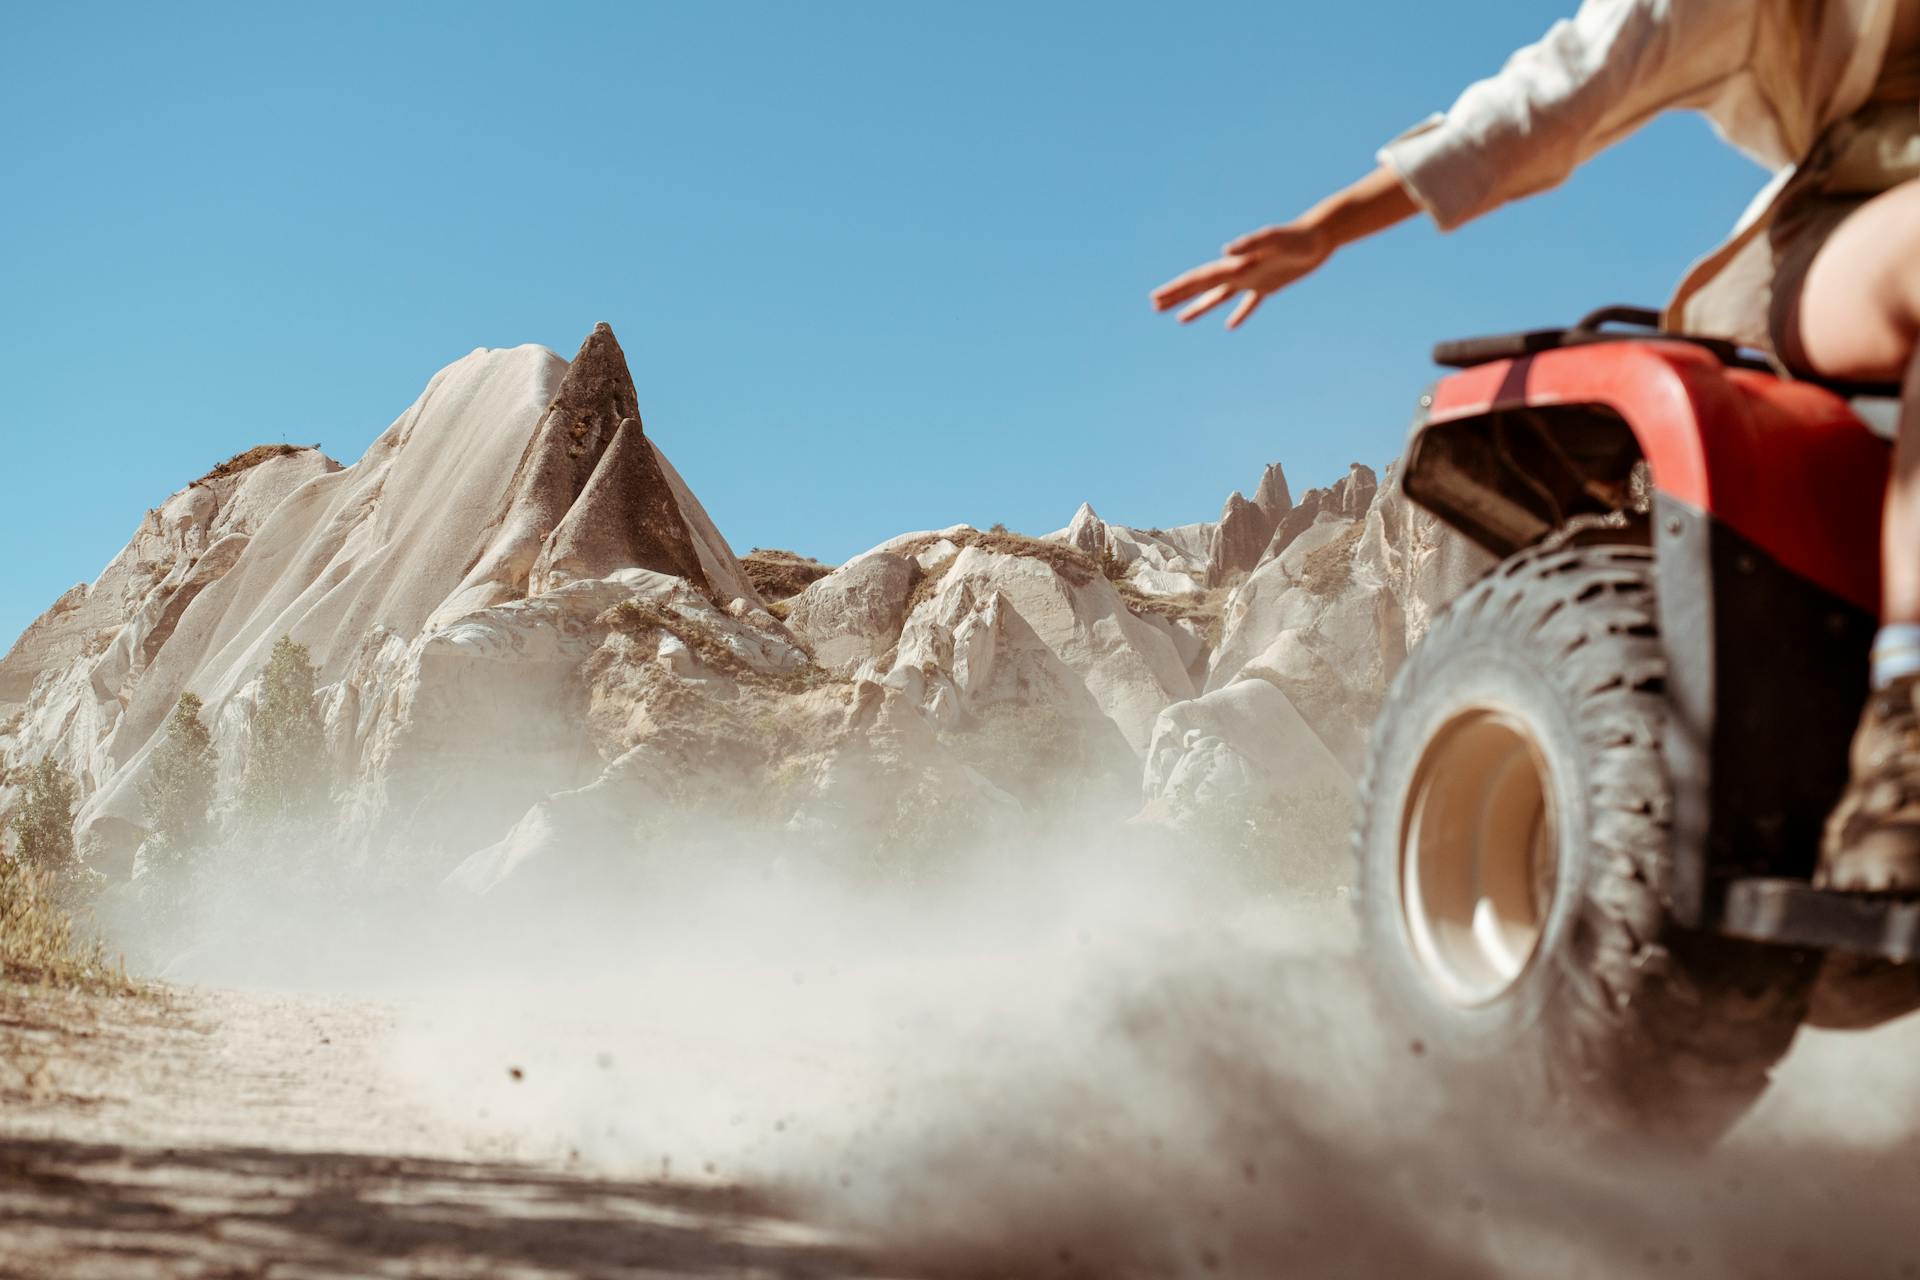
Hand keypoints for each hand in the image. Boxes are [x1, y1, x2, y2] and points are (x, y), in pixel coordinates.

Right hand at [1151, 222, 1330, 329]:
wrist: (1319, 235)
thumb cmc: (1298, 237)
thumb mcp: (1276, 240)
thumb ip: (1252, 243)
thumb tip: (1226, 250)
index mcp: (1235, 264)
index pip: (1199, 279)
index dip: (1177, 290)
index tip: (1156, 298)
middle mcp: (1239, 271)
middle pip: (1202, 287)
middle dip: (1177, 297)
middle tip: (1154, 306)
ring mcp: (1252, 279)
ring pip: (1219, 297)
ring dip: (1199, 307)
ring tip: (1180, 320)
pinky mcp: (1269, 285)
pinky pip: (1249, 304)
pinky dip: (1239, 315)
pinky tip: (1230, 326)